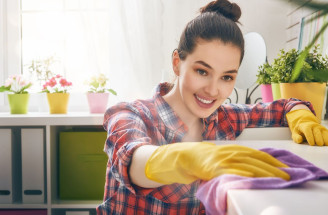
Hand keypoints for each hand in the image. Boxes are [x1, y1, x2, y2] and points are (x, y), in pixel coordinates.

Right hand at [145, 142, 289, 183]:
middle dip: (272, 167)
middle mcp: (228, 151)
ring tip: (277, 179)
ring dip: (263, 172)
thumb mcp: (219, 156)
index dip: (270, 159)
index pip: (255, 153)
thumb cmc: (200, 158)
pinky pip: (231, 171)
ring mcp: (221, 159)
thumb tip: (248, 167)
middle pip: (255, 158)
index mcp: (231, 148)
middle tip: (287, 175)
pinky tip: (252, 178)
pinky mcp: (213, 167)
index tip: (283, 166)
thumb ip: (232, 160)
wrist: (181, 156)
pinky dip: (242, 174)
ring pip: (247, 165)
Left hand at [286, 109, 327, 145]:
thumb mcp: (295, 133)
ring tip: (321, 145)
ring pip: (325, 135)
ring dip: (324, 141)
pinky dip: (327, 141)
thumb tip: (299, 140)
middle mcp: (315, 126)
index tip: (311, 144)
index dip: (310, 137)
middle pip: (317, 133)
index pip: (308, 130)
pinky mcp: (326, 131)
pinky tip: (326, 144)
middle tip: (317, 145)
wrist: (306, 124)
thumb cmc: (300, 131)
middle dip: (318, 141)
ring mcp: (321, 128)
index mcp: (306, 126)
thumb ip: (296, 137)